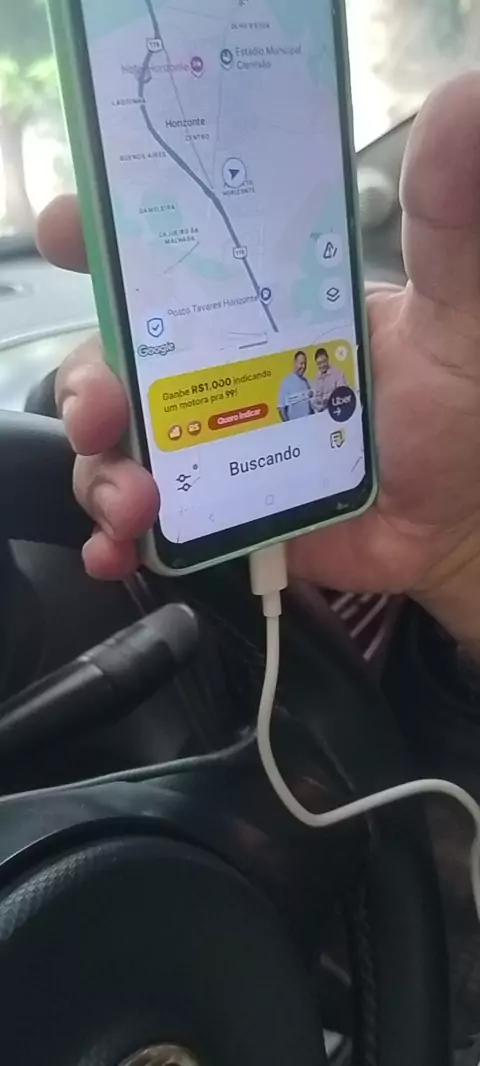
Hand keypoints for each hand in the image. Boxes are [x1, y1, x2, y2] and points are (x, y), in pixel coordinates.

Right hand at [37, 74, 479, 649]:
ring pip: (116, 443)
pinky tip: (119, 547)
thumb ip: (449, 231)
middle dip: (86, 381)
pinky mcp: (210, 510)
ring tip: (136, 502)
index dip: (106, 237)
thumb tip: (461, 113)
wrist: (457, 522)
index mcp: (258, 305)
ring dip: (100, 470)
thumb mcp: (454, 314)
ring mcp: (208, 443)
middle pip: (115, 357)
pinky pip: (139, 520)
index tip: (75, 231)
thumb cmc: (460, 411)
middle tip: (104, 409)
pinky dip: (114, 535)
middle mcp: (218, 368)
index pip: (165, 256)